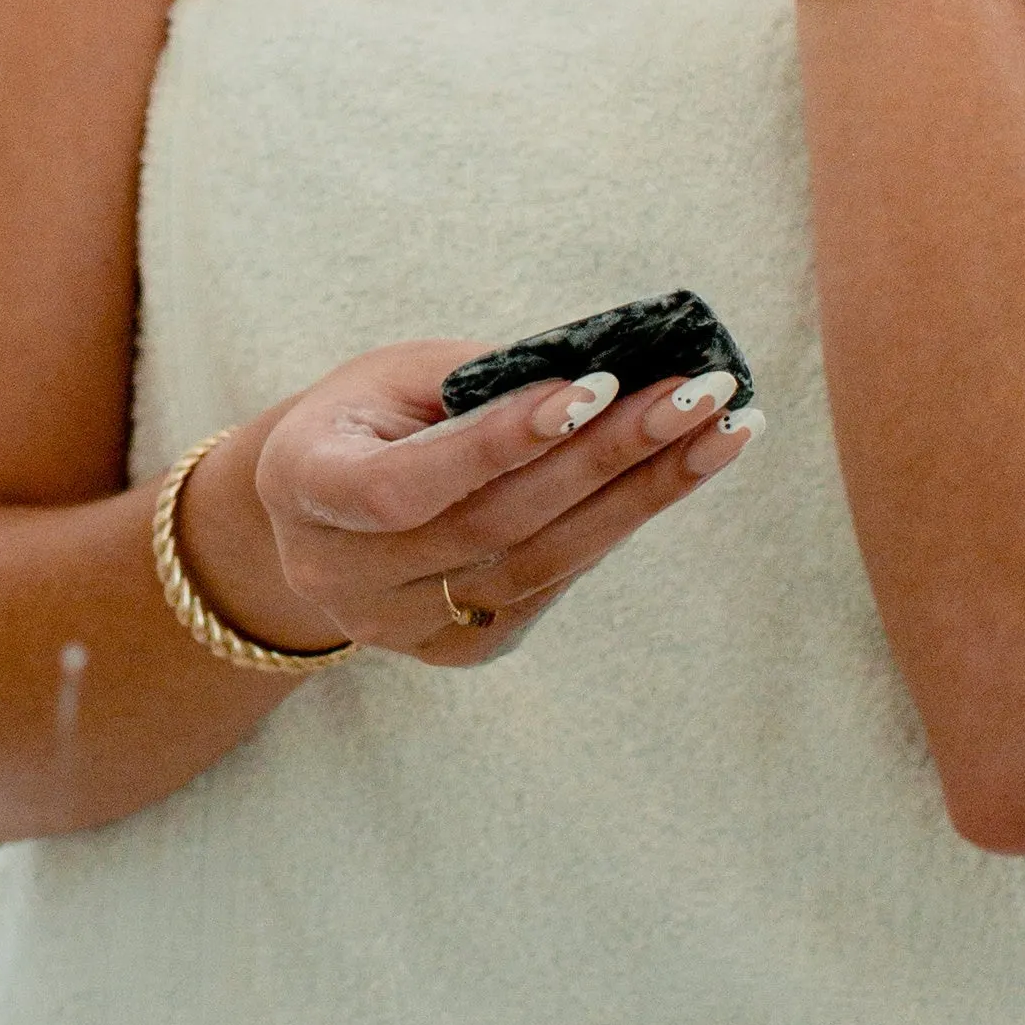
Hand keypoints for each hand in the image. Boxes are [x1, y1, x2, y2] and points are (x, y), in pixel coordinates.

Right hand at [225, 342, 757, 669]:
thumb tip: (607, 375)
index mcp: (302, 487)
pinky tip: (677, 472)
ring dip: (642, 493)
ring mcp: (402, 629)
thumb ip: (480, 382)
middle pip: (494, 524)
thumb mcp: (392, 377)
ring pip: (541, 563)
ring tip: (723, 430)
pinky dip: (618, 522)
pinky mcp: (461, 650)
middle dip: (608, 454)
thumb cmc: (365, 417)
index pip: (401, 485)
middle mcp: (342, 576)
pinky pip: (552, 583)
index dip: (495, 444)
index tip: (593, 387)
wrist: (315, 513)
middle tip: (700, 393)